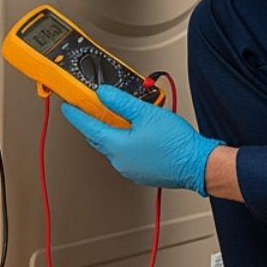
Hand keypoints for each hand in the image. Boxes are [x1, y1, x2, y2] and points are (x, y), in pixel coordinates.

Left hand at [60, 85, 221, 194]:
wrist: (198, 164)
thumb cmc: (177, 143)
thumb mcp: (146, 113)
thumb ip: (121, 102)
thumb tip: (104, 93)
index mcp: (117, 146)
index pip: (88, 126)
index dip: (76, 114)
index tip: (67, 106)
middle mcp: (120, 161)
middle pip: (98, 138)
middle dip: (92, 122)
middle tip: (89, 108)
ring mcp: (130, 169)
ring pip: (112, 147)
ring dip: (110, 132)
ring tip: (117, 117)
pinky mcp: (142, 173)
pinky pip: (125, 155)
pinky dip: (124, 143)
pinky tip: (135, 134)